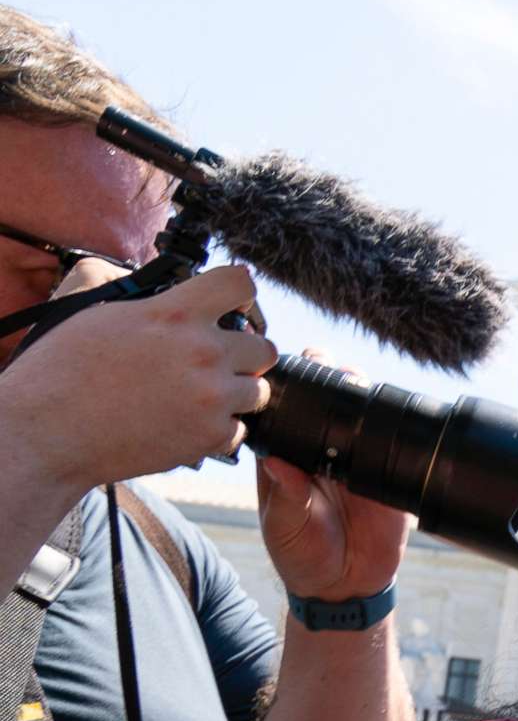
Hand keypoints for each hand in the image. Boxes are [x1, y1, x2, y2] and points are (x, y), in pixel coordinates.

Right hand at [0, 263, 274, 491]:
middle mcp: (202, 352)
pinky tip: (187, 423)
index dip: (239, 292)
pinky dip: (218, 430)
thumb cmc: (62, 371)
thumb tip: (169, 292)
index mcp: (174, 314)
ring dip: (235, 393)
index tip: (234, 303)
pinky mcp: (211, 437)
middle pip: (264, 346)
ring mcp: (212, 397)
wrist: (49, 430)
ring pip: (259, 391)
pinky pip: (239, 430)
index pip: (239, 283)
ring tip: (198, 396)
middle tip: (215, 362)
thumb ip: (149, 302)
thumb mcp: (100, 312)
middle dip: (243, 354)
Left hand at [259, 350, 413, 602]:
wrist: (346, 587)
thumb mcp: (284, 528)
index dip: (288, 385)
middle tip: (333, 370)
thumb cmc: (302, 557)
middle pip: (328, 401)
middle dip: (330, 377)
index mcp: (289, 457)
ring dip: (363, 394)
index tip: (292, 367)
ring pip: (363, 415)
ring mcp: (359, 462)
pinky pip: (396, 445)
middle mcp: (323, 452)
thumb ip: (285, 496)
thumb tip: (277, 464)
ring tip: (360, 384)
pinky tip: (391, 416)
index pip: (287, 410)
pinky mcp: (390, 477)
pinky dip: (396, 428)